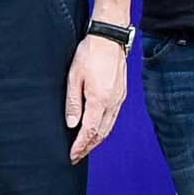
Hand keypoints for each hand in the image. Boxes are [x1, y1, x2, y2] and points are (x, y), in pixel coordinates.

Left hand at [65, 32, 126, 160]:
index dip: (80, 146)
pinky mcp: (121, 94)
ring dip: (96, 140)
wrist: (110, 37)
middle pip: (100, 134)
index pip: (89, 131)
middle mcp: (112, 103)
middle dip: (88, 147)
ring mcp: (119, 99)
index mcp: (99, 100)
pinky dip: (104, 129)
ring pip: (108, 128)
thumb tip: (71, 124)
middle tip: (77, 156)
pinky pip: (113, 118)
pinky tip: (97, 130)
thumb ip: (73, 102)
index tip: (72, 156)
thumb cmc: (90, 53)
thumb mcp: (74, 77)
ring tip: (85, 147)